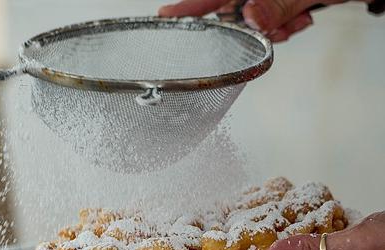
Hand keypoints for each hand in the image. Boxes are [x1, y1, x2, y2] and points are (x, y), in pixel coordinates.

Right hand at [159, 0, 367, 41]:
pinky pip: (272, 23)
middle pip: (235, 11)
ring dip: (276, 29)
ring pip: (256, 22)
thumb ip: (279, 3)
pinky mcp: (278, 5)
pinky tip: (302, 18)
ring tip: (298, 19)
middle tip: (278, 28)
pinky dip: (287, 26)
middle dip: (252, 26)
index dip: (187, 7)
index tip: (164, 16)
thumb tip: (251, 18)